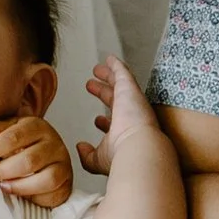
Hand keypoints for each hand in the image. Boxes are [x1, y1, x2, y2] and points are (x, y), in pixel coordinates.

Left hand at [0, 110, 74, 205]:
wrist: (47, 159)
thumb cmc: (22, 145)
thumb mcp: (6, 134)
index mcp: (37, 126)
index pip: (14, 136)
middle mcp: (54, 143)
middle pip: (28, 160)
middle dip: (1, 170)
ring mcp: (63, 163)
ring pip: (44, 178)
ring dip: (18, 185)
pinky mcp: (66, 182)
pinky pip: (51, 192)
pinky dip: (31, 194)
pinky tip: (16, 192)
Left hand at [75, 55, 164, 181]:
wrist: (139, 148)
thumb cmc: (122, 157)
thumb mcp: (99, 159)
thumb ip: (88, 156)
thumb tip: (80, 147)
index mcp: (123, 134)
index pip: (114, 125)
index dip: (105, 123)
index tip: (97, 120)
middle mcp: (129, 117)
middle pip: (114, 101)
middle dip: (103, 93)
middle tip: (91, 85)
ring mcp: (131, 102)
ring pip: (120, 85)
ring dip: (108, 76)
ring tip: (97, 69)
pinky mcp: (130, 89)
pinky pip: (124, 73)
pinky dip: (117, 65)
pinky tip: (109, 59)